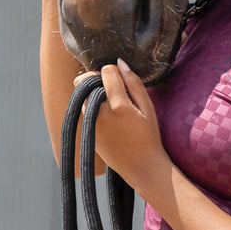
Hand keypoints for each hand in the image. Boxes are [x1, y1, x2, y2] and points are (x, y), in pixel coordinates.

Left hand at [94, 59, 169, 192]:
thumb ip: (134, 83)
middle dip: (97, 80)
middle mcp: (99, 113)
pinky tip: (107, 117)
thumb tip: (120, 63)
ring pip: (81, 95)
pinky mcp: (86, 131)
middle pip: (85, 81)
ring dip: (92, 93)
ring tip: (110, 104)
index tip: (122, 80)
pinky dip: (91, 106)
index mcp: (118, 105)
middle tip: (113, 90)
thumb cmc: (149, 136)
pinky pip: (83, 109)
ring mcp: (90, 123)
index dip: (114, 71)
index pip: (106, 71)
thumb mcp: (148, 107)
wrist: (140, 166)